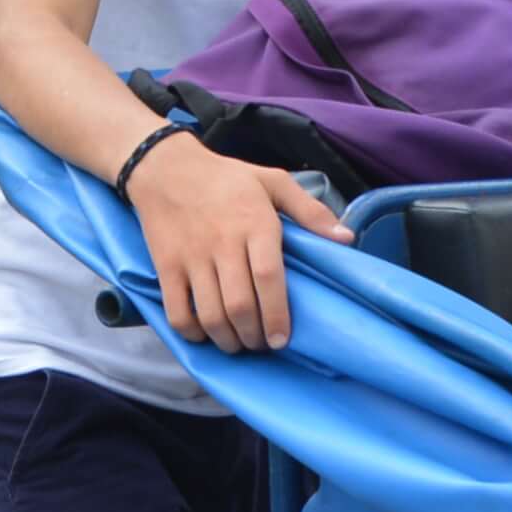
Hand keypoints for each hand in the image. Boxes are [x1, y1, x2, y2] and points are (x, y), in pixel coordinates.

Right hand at [128, 134, 346, 351]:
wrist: (163, 167)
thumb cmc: (225, 178)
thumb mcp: (272, 181)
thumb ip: (310, 210)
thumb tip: (347, 239)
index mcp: (254, 224)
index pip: (268, 278)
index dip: (278, 316)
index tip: (283, 339)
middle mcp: (222, 243)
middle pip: (240, 305)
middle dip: (254, 336)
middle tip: (262, 344)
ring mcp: (191, 256)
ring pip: (210, 313)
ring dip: (227, 340)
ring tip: (238, 343)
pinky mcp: (166, 265)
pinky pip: (176, 309)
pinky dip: (191, 331)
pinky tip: (203, 334)